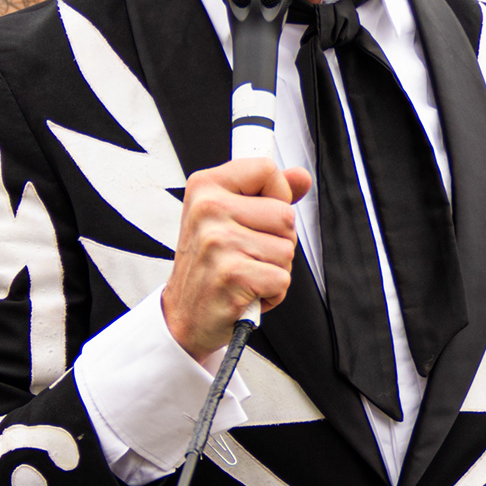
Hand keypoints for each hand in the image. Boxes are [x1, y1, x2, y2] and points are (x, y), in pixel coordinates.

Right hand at [160, 155, 309, 361]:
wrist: (183, 315)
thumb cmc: (209, 266)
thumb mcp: (229, 218)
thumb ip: (267, 194)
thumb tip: (302, 176)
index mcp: (205, 187)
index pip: (265, 169)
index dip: (276, 194)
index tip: (258, 215)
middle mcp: (208, 209)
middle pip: (285, 214)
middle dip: (278, 241)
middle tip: (247, 255)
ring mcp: (219, 242)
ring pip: (287, 249)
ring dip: (275, 269)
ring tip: (246, 274)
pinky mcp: (232, 275)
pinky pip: (282, 279)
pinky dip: (272, 294)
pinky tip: (247, 293)